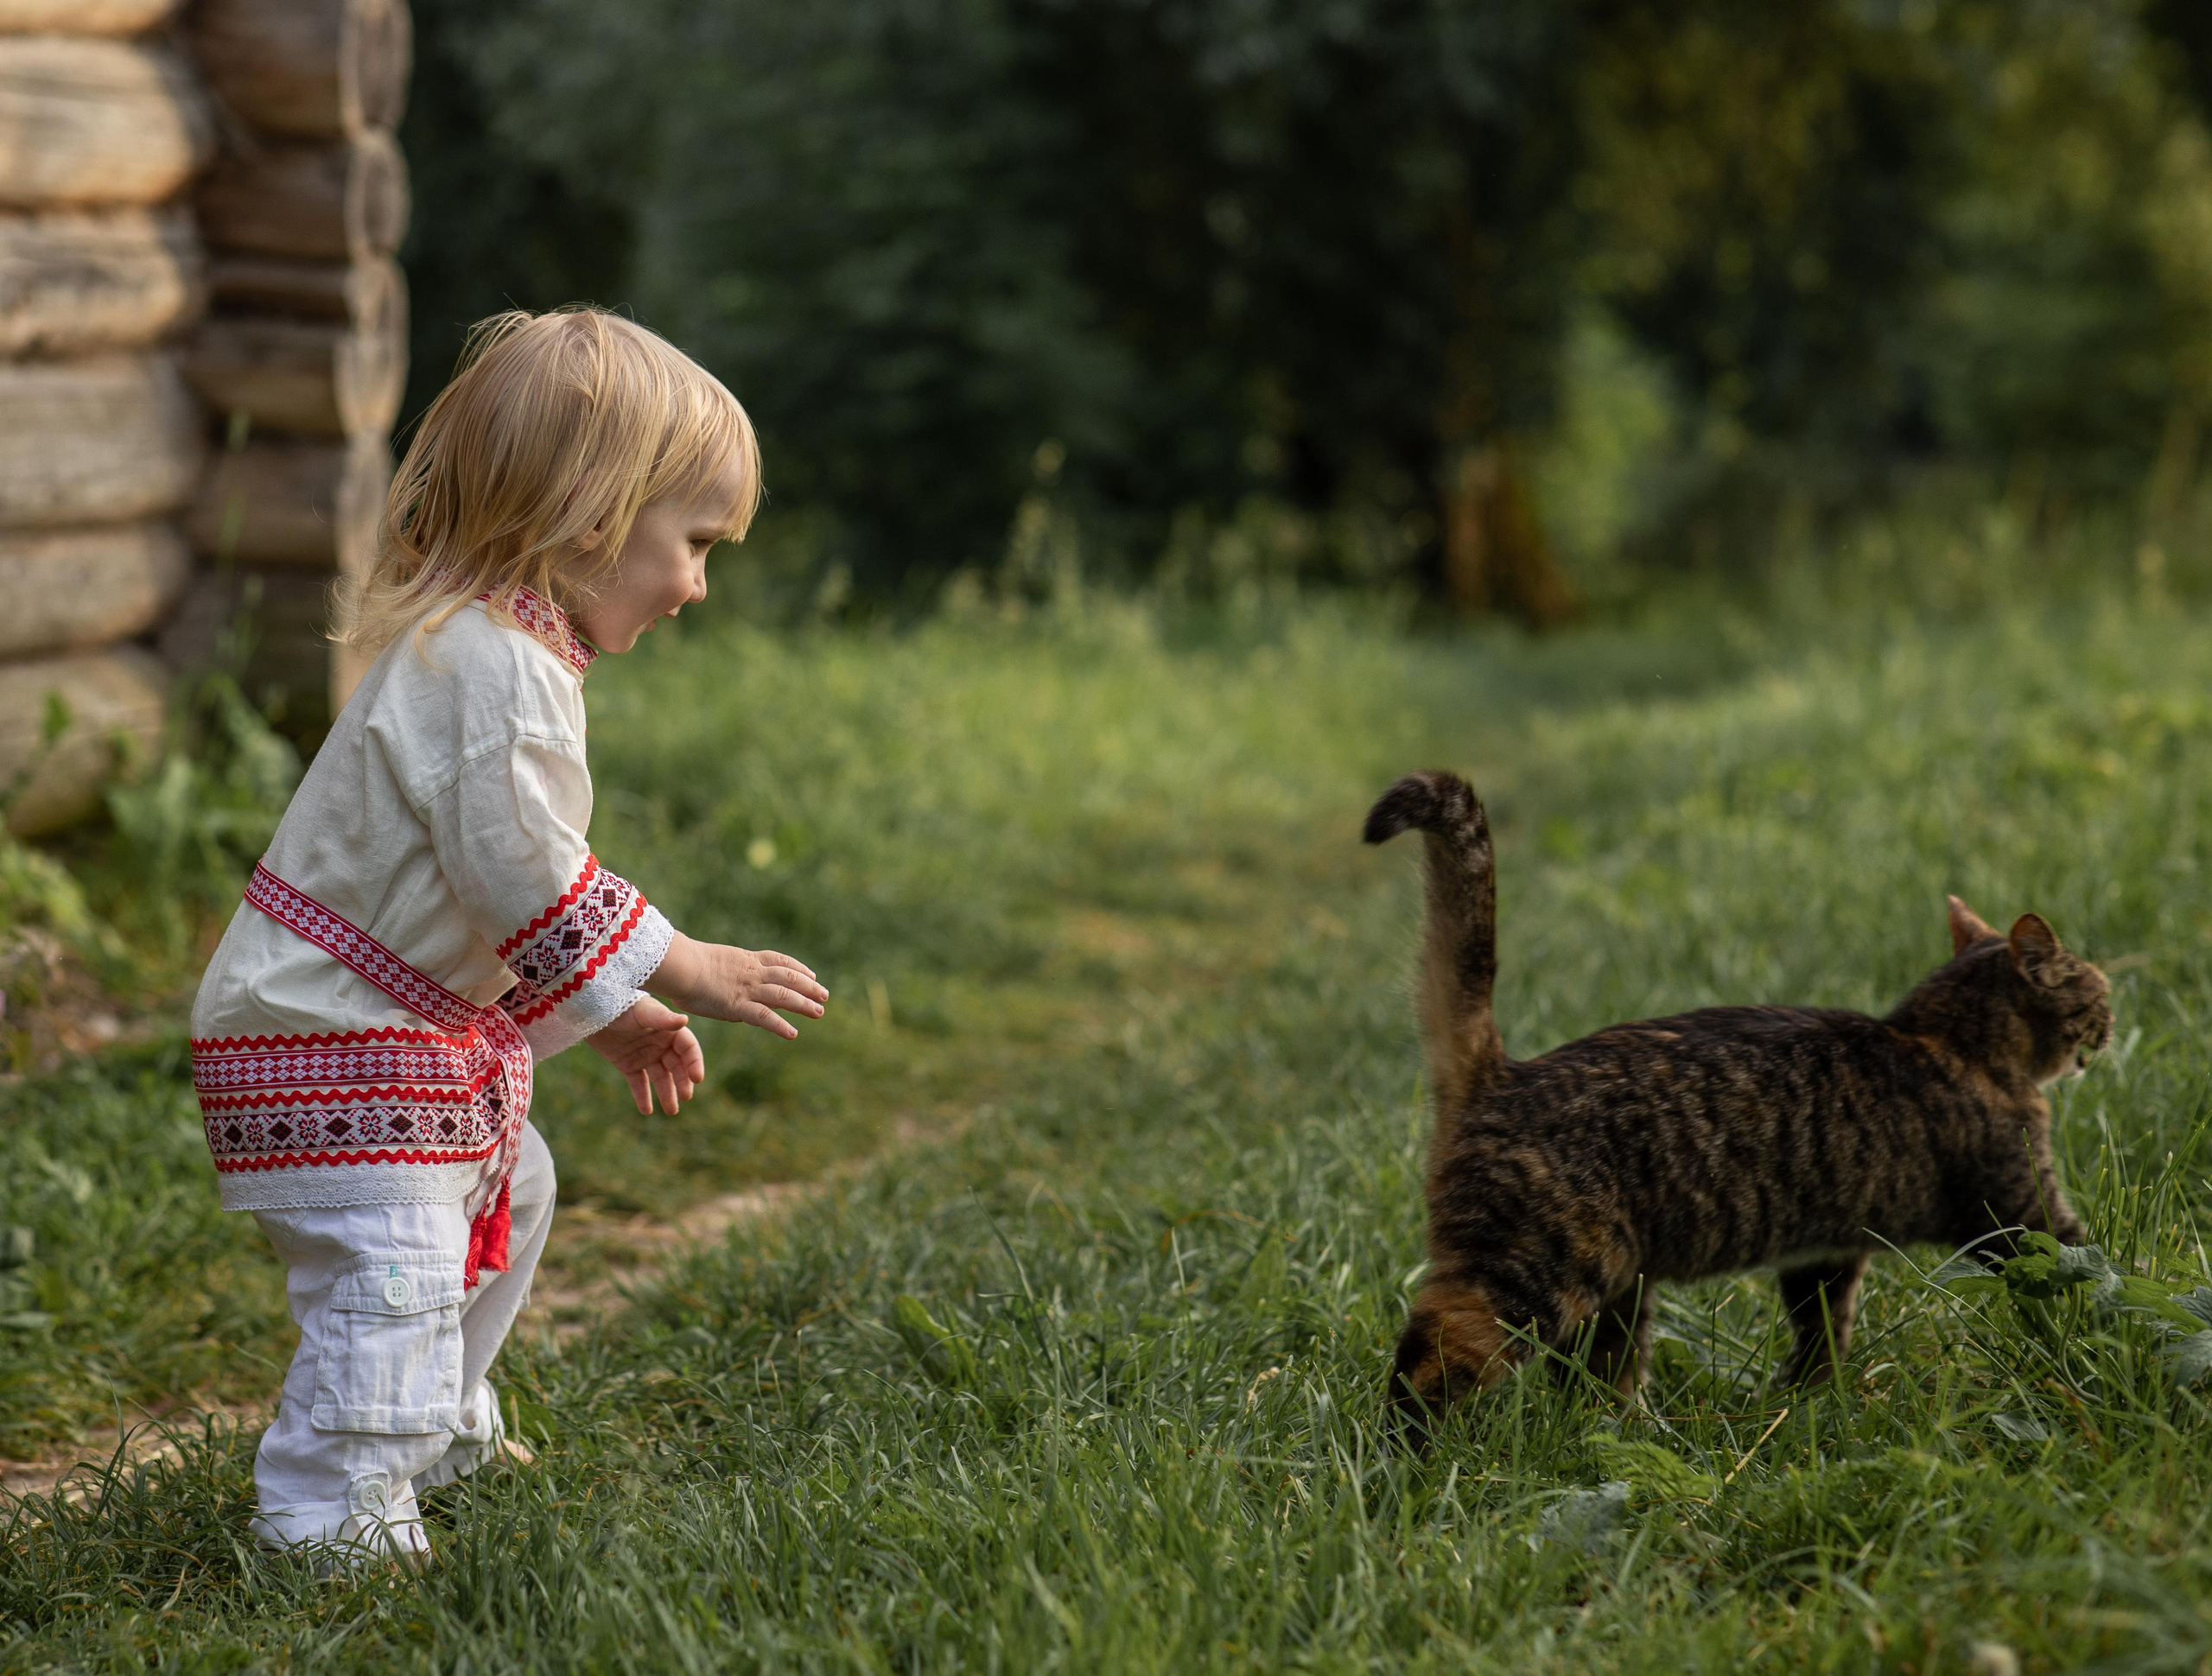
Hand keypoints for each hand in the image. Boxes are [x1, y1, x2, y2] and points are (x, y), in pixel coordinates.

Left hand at [587, 995, 704, 1113]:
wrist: (592, 1009)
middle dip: (682, 1082)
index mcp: (669, 1030)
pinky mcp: (628, 1064)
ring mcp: (644, 1055)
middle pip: (677, 1066)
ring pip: (660, 1078)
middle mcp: (660, 1044)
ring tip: (671, 1111)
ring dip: (667, 1094)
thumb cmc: (621, 1005)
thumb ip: (662, 1018)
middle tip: (686, 1097)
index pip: (688, 1049)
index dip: (694, 1063)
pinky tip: (647, 1111)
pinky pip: (638, 1083)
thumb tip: (684, 1020)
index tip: (697, 1079)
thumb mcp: (643, 1012)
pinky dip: (643, 1097)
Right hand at [647, 932, 827, 1038]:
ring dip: (804, 1004)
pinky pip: (765, 1017)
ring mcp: (747, 989)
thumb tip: (717, 976)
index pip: (778, 960)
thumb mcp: (709, 960)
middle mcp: (751, 972)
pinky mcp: (738, 1006)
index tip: (811, 974)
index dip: (797, 968)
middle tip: (824, 995)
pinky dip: (780, 1025)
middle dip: (808, 986)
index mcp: (745, 959)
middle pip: (788, 977)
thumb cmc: (683, 963)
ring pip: (783, 995)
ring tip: (819, 1012)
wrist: (679, 966)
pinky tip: (792, 1034)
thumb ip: (720, 969)